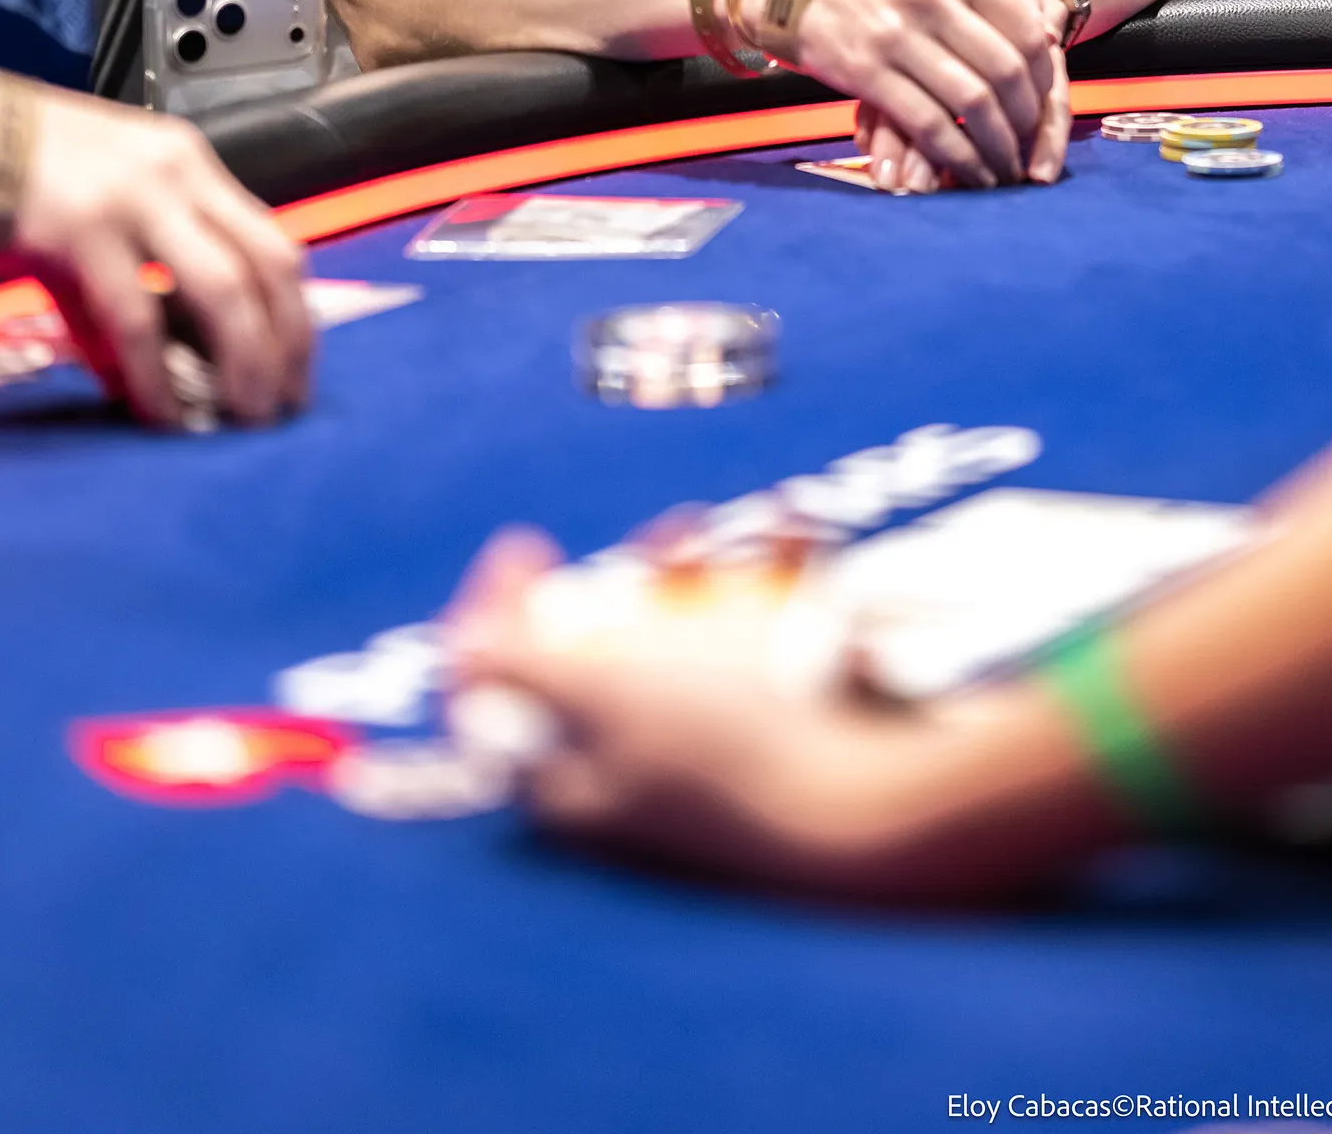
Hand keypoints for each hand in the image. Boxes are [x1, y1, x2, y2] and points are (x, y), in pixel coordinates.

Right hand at [0, 69, 312, 428]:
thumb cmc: (35, 171)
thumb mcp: (115, 201)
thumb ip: (150, 268)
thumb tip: (168, 360)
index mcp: (194, 166)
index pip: (274, 241)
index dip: (295, 312)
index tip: (298, 367)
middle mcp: (180, 177)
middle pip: (268, 266)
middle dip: (286, 343)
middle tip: (283, 404)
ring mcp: (137, 202)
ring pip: (221, 290)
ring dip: (242, 361)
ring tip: (242, 414)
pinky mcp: (85, 234)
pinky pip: (136, 319)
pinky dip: (155, 376)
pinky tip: (163, 413)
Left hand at [447, 528, 1004, 899]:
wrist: (876, 807)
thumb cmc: (724, 744)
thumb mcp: (598, 691)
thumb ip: (516, 663)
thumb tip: (455, 649)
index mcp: (576, 781)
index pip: (500, 701)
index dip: (497, 616)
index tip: (526, 544)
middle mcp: (641, 772)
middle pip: (606, 655)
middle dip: (634, 574)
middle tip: (670, 532)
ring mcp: (718, 752)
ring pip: (694, 635)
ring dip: (714, 565)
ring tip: (751, 524)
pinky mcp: (789, 731)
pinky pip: (772, 637)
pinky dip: (781, 579)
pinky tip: (802, 534)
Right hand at [790, 0, 1070, 189]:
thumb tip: (1043, 37)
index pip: (1025, 32)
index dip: (1042, 81)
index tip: (1043, 108)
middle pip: (1004, 73)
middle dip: (1025, 122)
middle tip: (1029, 147)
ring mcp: (899, 35)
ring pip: (971, 104)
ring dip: (997, 147)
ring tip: (1005, 169)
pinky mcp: (869, 72)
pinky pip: (929, 125)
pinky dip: (957, 157)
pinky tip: (969, 172)